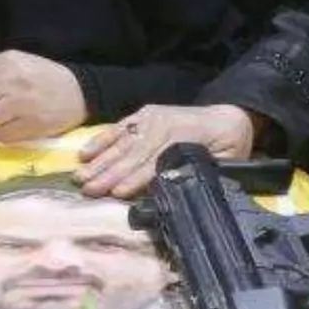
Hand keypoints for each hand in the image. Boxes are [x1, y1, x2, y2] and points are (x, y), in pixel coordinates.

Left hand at [0, 51, 86, 140]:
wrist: (79, 92)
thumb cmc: (39, 77)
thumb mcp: (8, 64)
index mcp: (5, 62)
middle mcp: (13, 81)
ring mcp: (23, 104)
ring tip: (4, 117)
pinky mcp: (32, 125)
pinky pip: (2, 136)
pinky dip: (4, 135)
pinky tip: (15, 126)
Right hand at [73, 104, 258, 198]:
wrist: (229, 116)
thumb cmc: (227, 146)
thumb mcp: (226, 162)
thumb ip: (202, 173)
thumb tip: (177, 188)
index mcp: (185, 139)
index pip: (155, 163)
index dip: (135, 179)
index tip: (115, 193)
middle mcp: (163, 125)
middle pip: (132, 154)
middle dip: (108, 174)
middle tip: (87, 190)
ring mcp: (151, 118)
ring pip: (122, 142)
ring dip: (99, 161)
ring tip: (80, 177)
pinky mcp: (144, 115)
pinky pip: (119, 128)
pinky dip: (101, 140)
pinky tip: (84, 153)